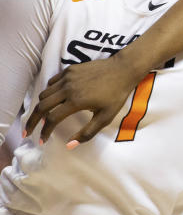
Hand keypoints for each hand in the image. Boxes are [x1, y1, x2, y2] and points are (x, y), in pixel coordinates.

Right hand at [23, 56, 140, 146]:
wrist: (124, 69)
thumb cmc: (117, 94)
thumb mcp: (106, 117)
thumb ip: (87, 133)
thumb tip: (69, 145)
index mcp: (76, 102)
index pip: (52, 120)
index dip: (44, 132)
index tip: (41, 140)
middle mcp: (68, 89)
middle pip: (41, 106)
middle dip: (32, 121)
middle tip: (27, 131)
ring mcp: (67, 77)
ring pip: (44, 94)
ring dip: (40, 107)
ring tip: (41, 117)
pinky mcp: (70, 70)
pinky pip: (52, 82)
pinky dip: (48, 92)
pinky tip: (52, 100)